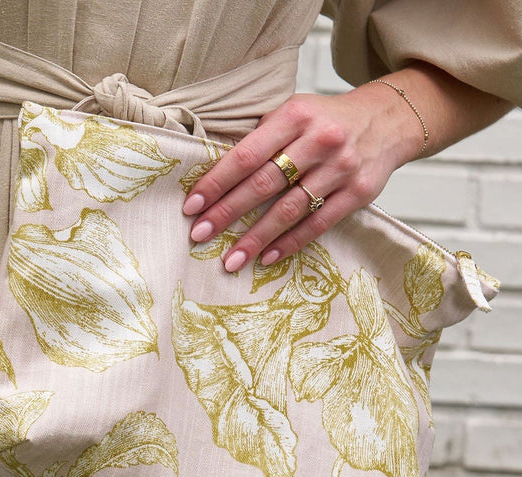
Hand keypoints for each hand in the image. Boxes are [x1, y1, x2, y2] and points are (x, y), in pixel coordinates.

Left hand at [182, 82, 421, 270]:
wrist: (390, 118)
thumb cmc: (327, 120)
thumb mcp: (294, 112)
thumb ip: (261, 137)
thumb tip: (216, 176)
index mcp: (296, 115)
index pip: (246, 155)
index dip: (216, 183)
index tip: (191, 206)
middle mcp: (320, 139)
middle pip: (264, 184)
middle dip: (227, 213)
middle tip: (199, 235)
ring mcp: (342, 167)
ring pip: (290, 209)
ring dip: (256, 238)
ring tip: (230, 260)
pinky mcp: (359, 192)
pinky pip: (318, 223)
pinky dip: (290, 243)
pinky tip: (267, 258)